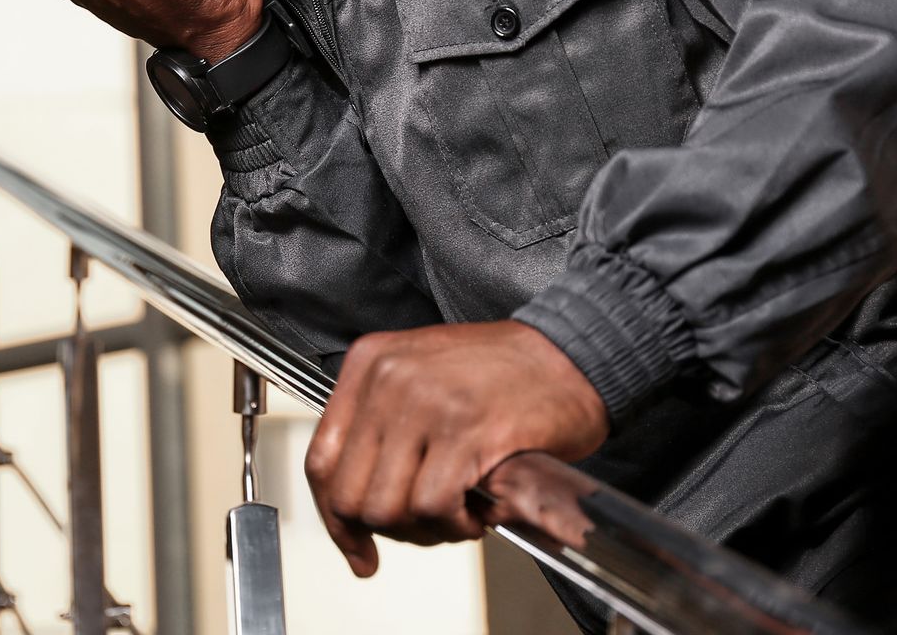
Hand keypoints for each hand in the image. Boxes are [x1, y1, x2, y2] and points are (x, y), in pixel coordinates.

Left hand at [303, 320, 607, 576]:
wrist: (574, 354)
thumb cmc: (507, 372)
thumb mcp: (423, 376)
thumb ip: (382, 426)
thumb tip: (354, 502)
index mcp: (371, 363)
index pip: (322, 458)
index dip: (335, 516)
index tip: (354, 542)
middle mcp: (389, 378)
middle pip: (349, 493)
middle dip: (386, 530)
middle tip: (425, 531)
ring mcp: (425, 403)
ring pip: (386, 507)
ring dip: (425, 530)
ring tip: (457, 515)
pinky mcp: (465, 431)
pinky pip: (433, 506)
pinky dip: (455, 526)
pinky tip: (477, 513)